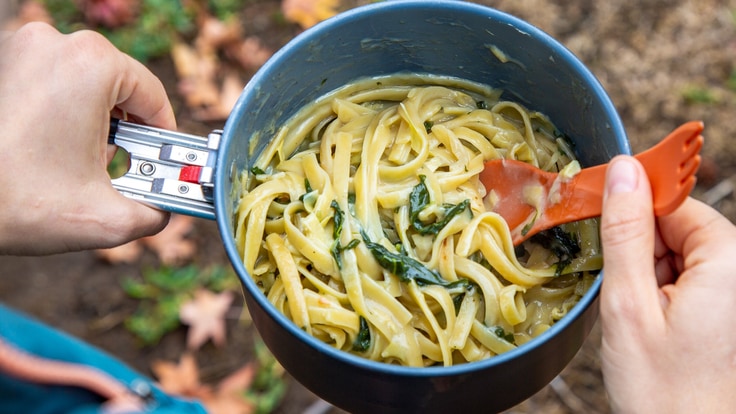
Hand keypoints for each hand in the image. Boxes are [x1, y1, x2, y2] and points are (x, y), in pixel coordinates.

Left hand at [0, 22, 174, 254]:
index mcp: (90, 64)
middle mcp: (55, 45)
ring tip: (83, 161)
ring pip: (85, 84)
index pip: (153, 94)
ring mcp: (22, 49)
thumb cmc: (17, 201)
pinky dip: (62, 114)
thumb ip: (156, 212)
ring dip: (95, 121)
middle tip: (121, 166)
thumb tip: (166, 208)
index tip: (163, 160)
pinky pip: (52, 84)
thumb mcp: (109, 218)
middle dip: (127, 129)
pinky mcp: (1, 64)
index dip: (163, 134)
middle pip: (119, 86)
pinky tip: (55, 150)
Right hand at [599, 155, 735, 412]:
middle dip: (639, 253)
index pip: (671, 201)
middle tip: (626, 299)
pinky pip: (686, 276)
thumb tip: (622, 170)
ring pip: (675, 252)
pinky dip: (659, 292)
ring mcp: (734, 289)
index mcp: (729, 258)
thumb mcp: (629, 305)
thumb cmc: (664, 392)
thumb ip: (624, 233)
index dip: (628, 210)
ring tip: (643, 321)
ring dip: (647, 276)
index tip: (594, 223)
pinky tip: (653, 325)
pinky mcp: (727, 306)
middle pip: (674, 226)